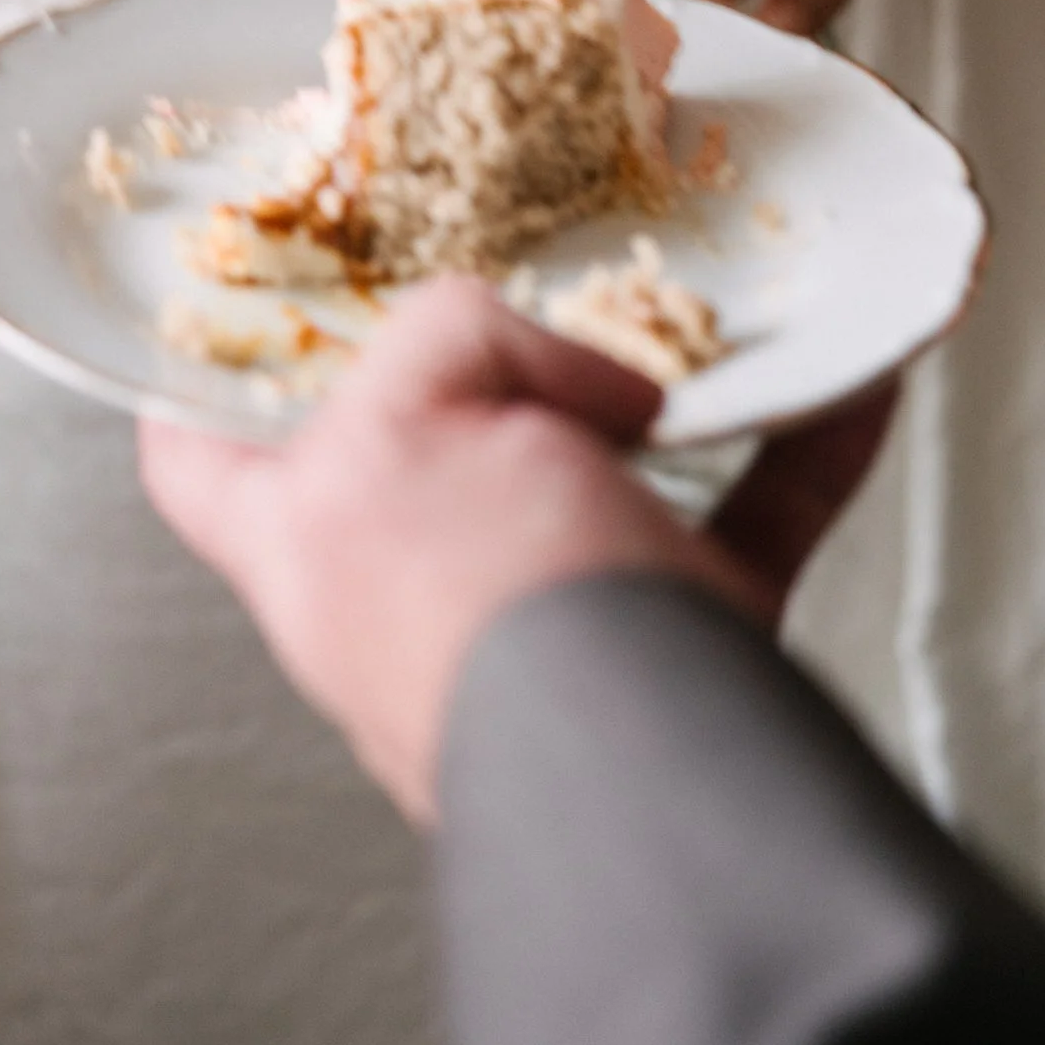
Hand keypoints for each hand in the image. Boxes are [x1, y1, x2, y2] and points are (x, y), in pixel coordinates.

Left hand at [140, 277, 893, 823]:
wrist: (648, 776)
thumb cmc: (487, 620)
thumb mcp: (410, 421)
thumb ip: (453, 345)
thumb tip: (589, 386)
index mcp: (307, 546)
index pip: (198, 458)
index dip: (197, 374)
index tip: (234, 291)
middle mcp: (414, 590)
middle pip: (422, 445)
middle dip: (488, 364)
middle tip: (531, 268)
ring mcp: (550, 621)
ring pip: (603, 475)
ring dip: (667, 393)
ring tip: (707, 317)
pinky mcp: (679, 646)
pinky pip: (750, 519)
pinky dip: (802, 446)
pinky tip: (847, 384)